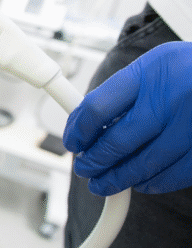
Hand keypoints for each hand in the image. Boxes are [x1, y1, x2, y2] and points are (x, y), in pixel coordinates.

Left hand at [64, 41, 191, 195]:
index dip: (78, 131)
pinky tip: (141, 182)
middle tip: (85, 168)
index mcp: (153, 70)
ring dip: (118, 179)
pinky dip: (153, 183)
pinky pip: (175, 174)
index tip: (73, 141)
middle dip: (93, 161)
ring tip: (103, 183)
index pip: (97, 107)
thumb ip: (126, 90)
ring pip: (144, 164)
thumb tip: (88, 124)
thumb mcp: (158, 64)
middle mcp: (174, 96)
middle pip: (117, 141)